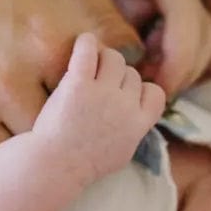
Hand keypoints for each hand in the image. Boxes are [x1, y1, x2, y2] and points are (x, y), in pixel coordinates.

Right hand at [0, 0, 84, 171]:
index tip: (79, 106)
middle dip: (55, 137)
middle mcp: (9, 77)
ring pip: (10, 162)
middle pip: (56, 137)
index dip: (87, 104)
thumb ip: (64, 38)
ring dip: (15, 158)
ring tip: (16, 149)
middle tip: (52, 137)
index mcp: (47, 39)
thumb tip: (94, 81)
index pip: (91, 97)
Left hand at [0, 0, 210, 99]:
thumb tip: (126, 74)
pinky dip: (135, 69)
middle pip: (199, 33)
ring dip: (158, 74)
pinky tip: (103, 87)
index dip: (179, 59)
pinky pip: (146, 45)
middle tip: (135, 105)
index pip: (192, 12)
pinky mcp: (127, 5)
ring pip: (178, 45)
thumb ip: (97, 19)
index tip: (151, 93)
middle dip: (176, 71)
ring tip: (116, 99)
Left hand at [34, 33, 166, 183]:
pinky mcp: (78, 84)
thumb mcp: (120, 153)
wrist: (54, 167)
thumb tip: (139, 115)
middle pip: (131, 74)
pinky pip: (88, 50)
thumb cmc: (82, 164)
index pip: (155, 92)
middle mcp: (124, 106)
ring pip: (114, 58)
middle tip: (95, 86)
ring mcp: (102, 94)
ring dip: (103, 59)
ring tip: (86, 68)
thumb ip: (132, 131)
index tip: (123, 95)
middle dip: (116, 78)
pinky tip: (82, 44)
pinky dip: (86, 43)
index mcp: (138, 124)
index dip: (141, 90)